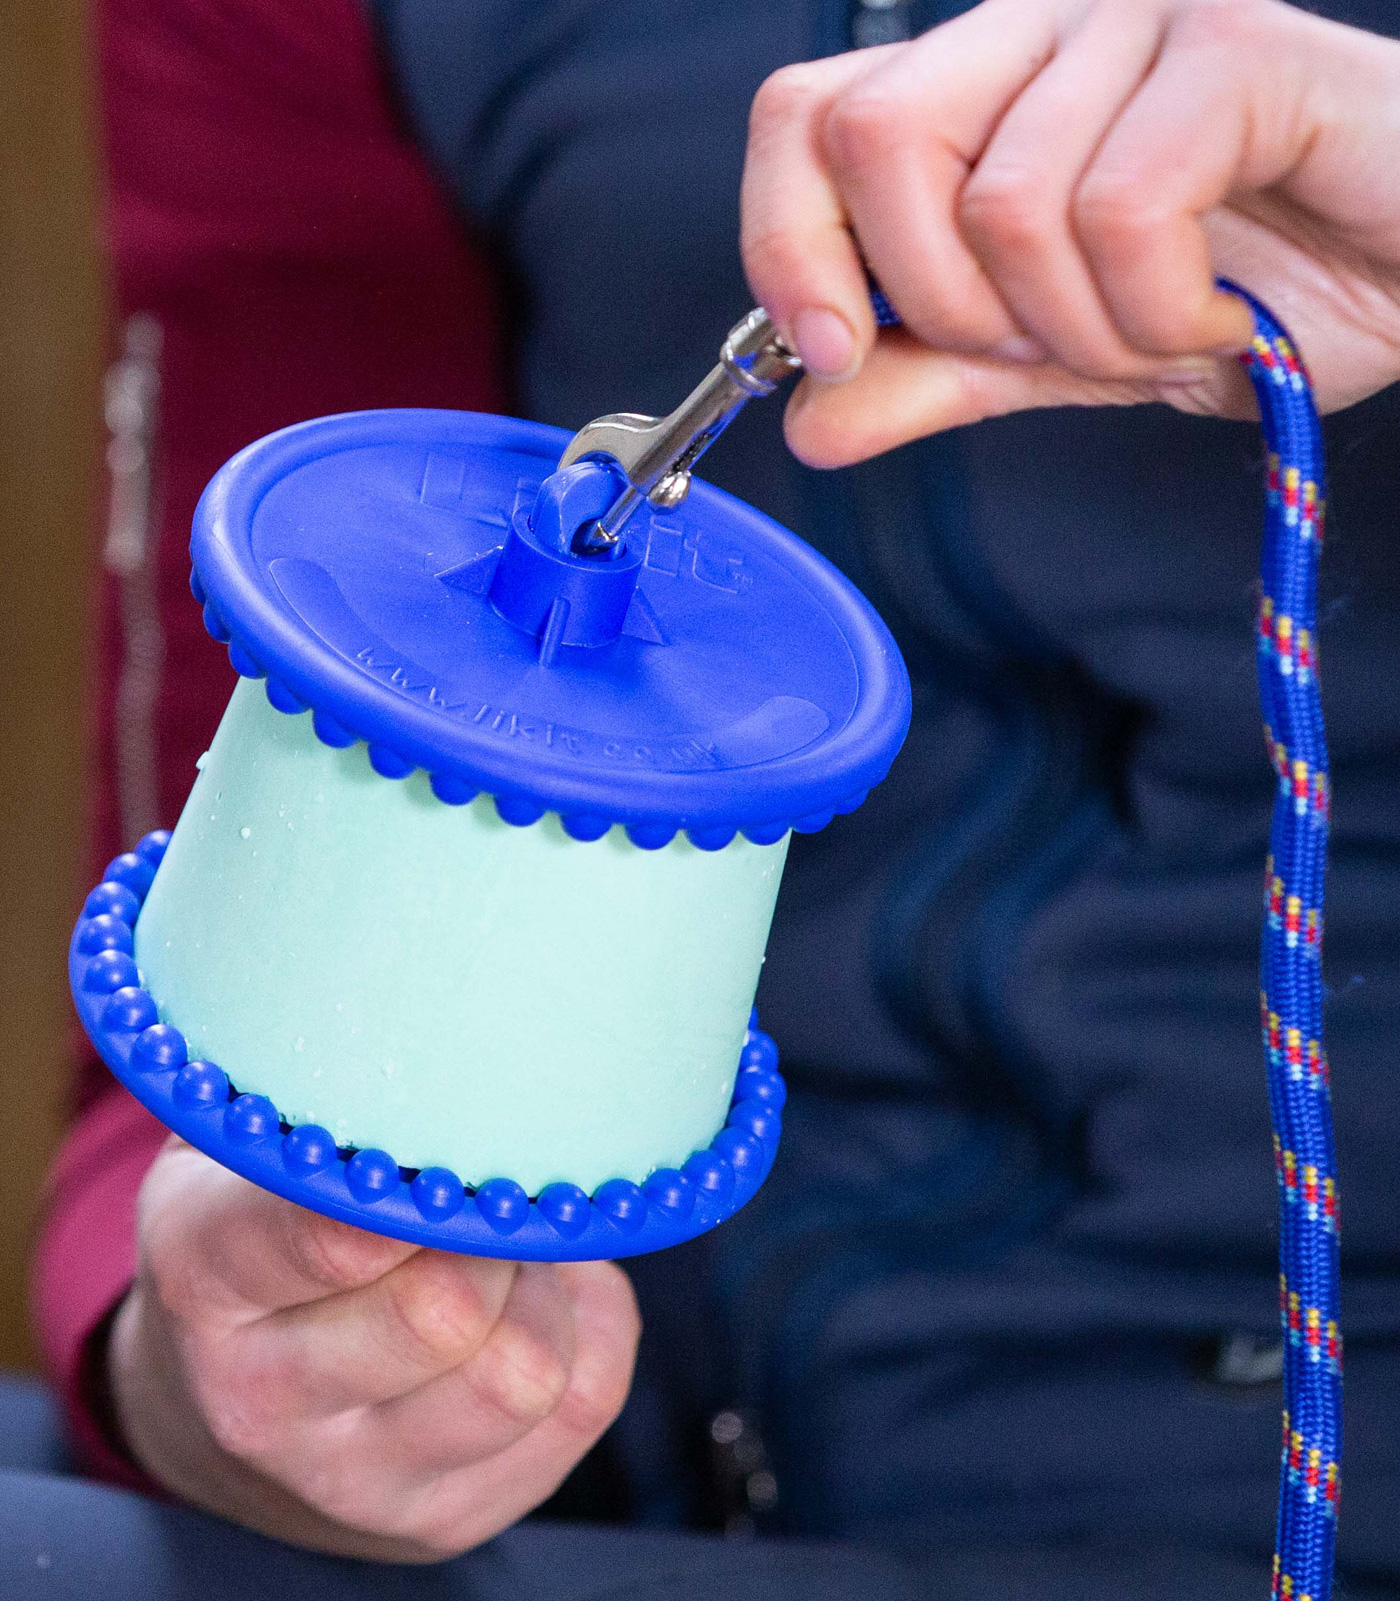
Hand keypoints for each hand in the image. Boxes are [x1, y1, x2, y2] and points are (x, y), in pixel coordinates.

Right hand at [108, 1138, 638, 1561]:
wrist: (232, 1396)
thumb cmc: (264, 1222)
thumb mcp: (250, 1134)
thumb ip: (326, 1086)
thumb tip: (449, 1020)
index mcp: (205, 1277)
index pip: (332, 1231)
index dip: (420, 1184)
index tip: (454, 1137)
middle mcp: (265, 1401)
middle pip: (450, 1310)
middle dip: (492, 1228)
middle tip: (479, 1189)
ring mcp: (359, 1481)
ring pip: (529, 1369)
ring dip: (541, 1288)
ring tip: (500, 1250)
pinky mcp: (448, 1519)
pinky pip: (586, 1397)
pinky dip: (583, 1327)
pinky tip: (527, 1303)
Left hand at [740, 0, 1399, 465]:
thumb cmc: (1244, 289)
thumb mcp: (1048, 356)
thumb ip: (926, 377)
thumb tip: (806, 422)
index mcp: (977, 89)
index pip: (805, 118)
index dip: (787, 240)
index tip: (827, 352)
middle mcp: (1038, 28)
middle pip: (876, 138)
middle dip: (945, 302)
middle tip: (1042, 345)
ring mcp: (1135, 22)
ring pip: (1002, 202)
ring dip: (1075, 331)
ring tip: (1158, 333)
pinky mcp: (1235, 48)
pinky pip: (1118, 211)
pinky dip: (1157, 315)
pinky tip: (1216, 317)